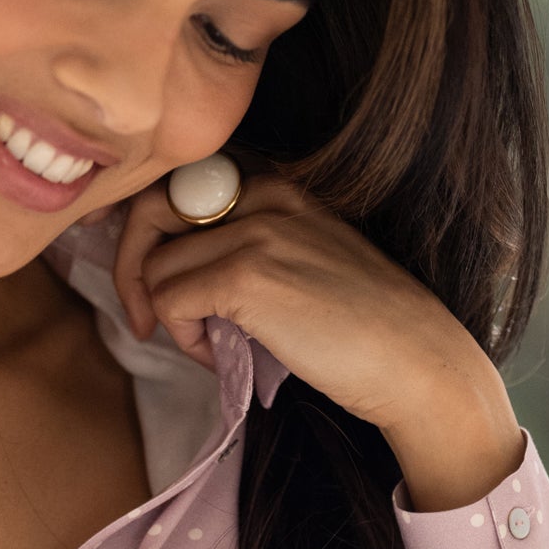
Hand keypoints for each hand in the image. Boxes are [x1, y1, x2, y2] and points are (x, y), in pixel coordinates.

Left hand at [102, 171, 524, 513]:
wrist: (415, 360)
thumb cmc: (365, 329)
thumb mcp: (303, 264)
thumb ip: (246, 252)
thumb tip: (174, 279)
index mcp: (278, 188)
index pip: (179, 188)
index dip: (149, 234)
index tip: (151, 281)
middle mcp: (263, 196)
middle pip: (150, 212)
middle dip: (132, 268)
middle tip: (147, 319)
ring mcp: (253, 232)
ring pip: (154, 267)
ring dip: (171, 318)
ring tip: (212, 348)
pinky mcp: (245, 276)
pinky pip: (169, 301)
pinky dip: (184, 339)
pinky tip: (220, 358)